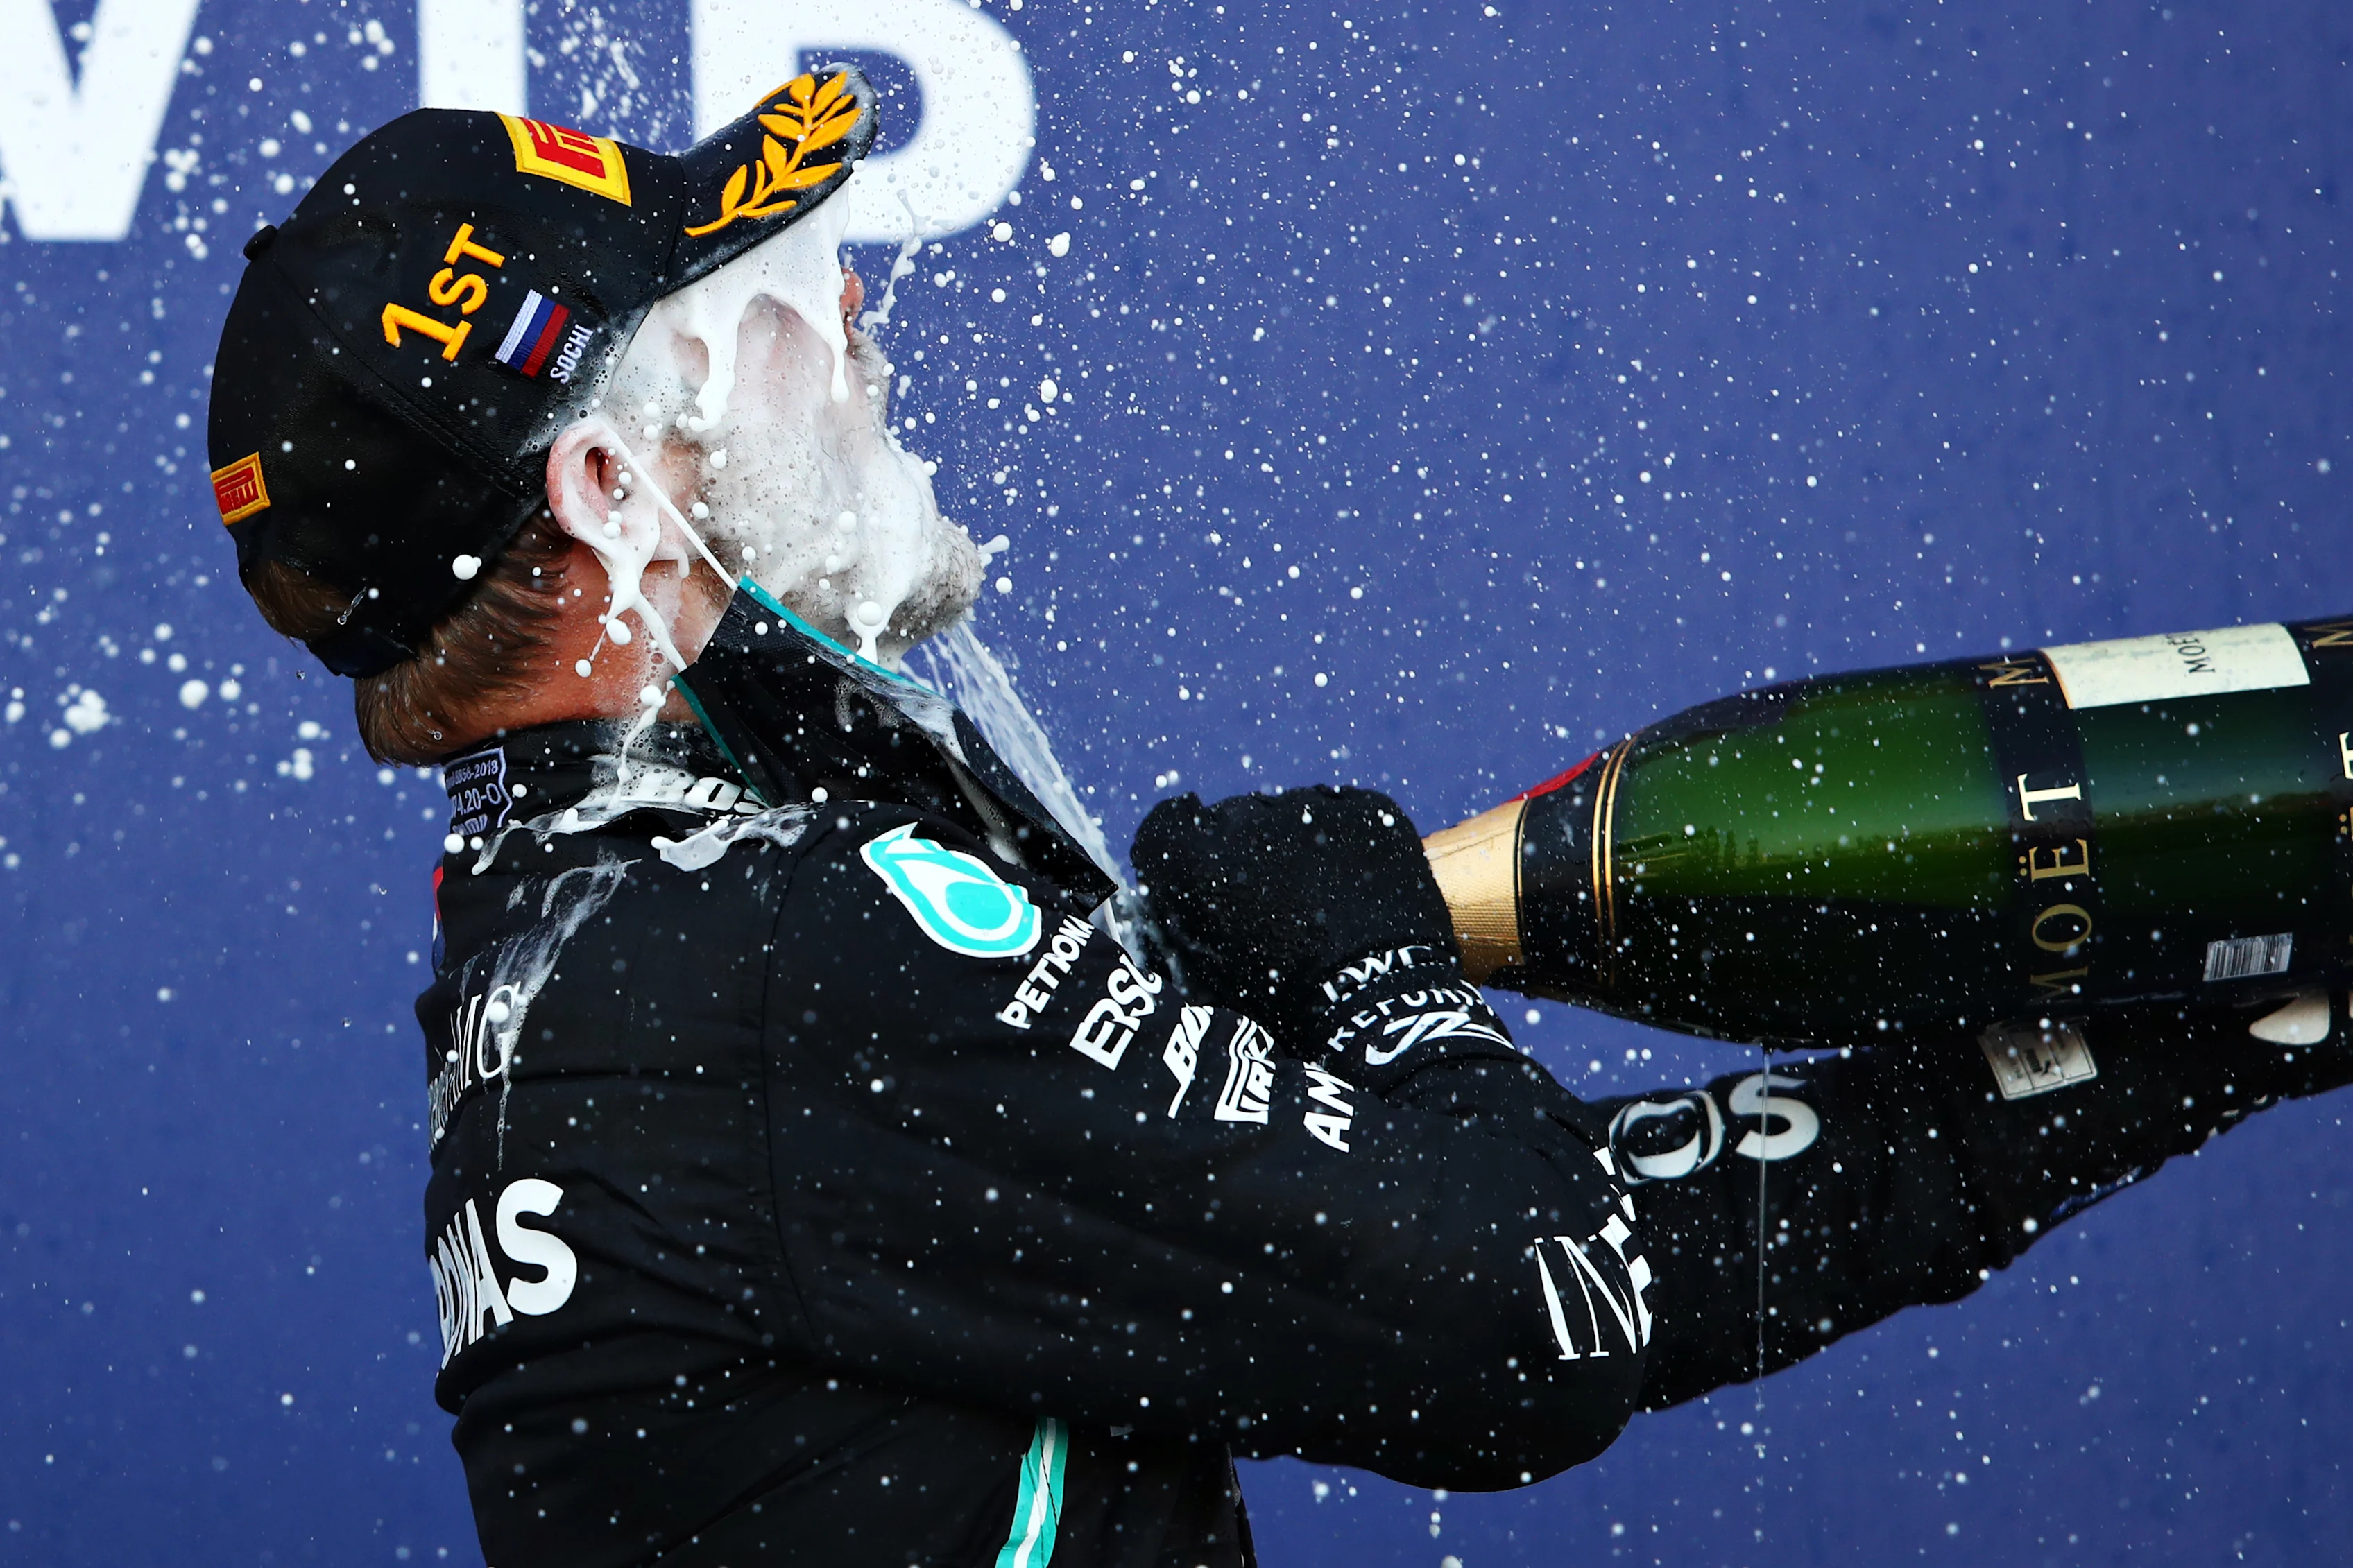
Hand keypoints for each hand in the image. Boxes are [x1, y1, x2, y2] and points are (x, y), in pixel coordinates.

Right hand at [1130, 786, 1457, 1041]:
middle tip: (1274, 897)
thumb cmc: (1285, 998)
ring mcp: (1313, 807)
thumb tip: (1172, 892)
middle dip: (1245, 849)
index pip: (1167, 823)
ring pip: (1291, 813)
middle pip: (1234, 818)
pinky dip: (1345, 837)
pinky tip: (1355, 879)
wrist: (1376, 997)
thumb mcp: (1208, 970)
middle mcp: (1248, 820)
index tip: (1196, 855)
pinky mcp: (1366, 808)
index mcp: (1197, 859)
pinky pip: (1343, 811)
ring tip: (1322, 894)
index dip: (1179, 840)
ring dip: (1295, 842)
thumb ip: (1180, 920)